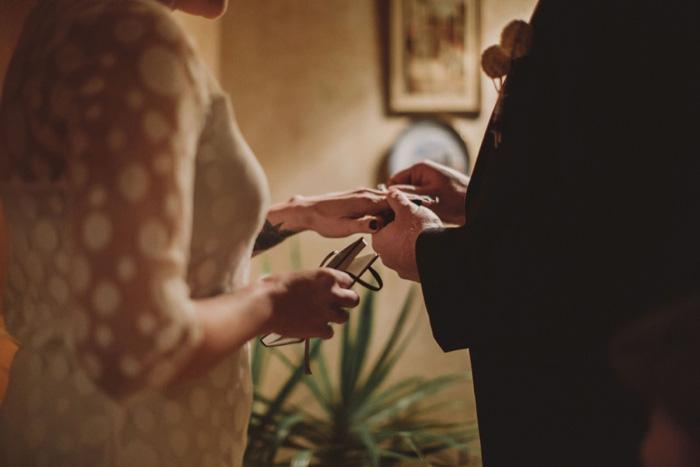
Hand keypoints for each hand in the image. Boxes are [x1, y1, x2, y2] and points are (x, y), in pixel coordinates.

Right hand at [260, 268, 358, 338]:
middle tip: (335, 304)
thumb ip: (315, 282)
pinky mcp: (319, 329)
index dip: (342, 285)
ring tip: (321, 316)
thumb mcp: (299, 276)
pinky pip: (329, 333)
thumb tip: (317, 287)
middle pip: (354, 300)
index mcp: (327, 277)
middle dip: (347, 302)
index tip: (336, 289)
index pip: (348, 280)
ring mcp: (326, 312)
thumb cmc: (276, 287)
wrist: (265, 305)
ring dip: (334, 317)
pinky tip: (312, 327)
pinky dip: (322, 331)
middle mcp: (331, 294)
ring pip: (344, 317)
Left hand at [266, 188, 391, 237]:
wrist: (308, 211)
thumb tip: (380, 224)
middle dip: (399, 211)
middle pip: (392, 200)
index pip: (393, 203)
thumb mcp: (344, 228)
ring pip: (385, 199)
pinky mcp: (358, 195)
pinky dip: (383, 208)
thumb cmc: (324, 221)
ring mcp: (362, 193)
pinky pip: (377, 200)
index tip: (404, 224)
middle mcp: (365, 193)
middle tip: (402, 226)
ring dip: (391, 210)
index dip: (401, 213)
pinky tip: (381, 219)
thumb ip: (364, 225)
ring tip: (394, 224)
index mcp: (365, 201)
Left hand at [371, 189, 441, 281]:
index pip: (381, 222)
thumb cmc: (420, 231)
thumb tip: (391, 193)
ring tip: (423, 230)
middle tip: (415, 218)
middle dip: (402, 226)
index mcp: (379, 241)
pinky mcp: (412, 273)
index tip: (404, 209)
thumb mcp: (407, 208)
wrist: (441, 255)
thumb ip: (396, 199)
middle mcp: (385, 257)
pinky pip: (413, 258)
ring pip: (403, 247)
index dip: (392, 212)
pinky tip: (427, 243)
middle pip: (391, 235)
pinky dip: (418, 250)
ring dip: (410, 238)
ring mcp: (399, 267)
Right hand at [387, 160, 468, 225]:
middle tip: (402, 217)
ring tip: (413, 218)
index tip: (390, 209)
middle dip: (400, 203)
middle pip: (400, 191)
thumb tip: (388, 193)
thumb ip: (409, 194)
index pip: (393, 182)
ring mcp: (426, 186)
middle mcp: (422, 176)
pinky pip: (417, 204)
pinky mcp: (431, 196)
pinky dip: (416, 211)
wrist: (479, 206)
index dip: (390, 195)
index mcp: (420, 169)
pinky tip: (419, 219)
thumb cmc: (460, 199)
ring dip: (409, 208)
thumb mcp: (431, 197)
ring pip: (408, 199)